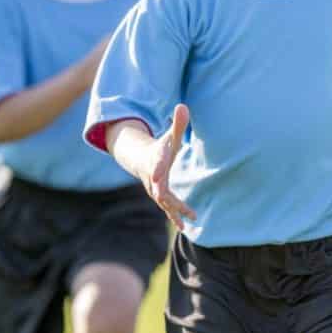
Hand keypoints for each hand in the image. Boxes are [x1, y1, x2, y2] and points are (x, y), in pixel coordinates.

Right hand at [140, 105, 197, 229]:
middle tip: (164, 199)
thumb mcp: (170, 136)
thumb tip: (183, 106)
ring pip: (164, 201)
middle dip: (161, 194)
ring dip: (174, 211)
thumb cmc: (161, 148)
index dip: (156, 170)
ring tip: (187, 221)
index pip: (155, 166)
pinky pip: (168, 208)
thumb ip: (177, 124)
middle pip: (157, 186)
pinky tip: (186, 227)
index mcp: (156, 162)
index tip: (157, 176)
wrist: (144, 160)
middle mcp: (154, 178)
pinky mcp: (161, 197)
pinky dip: (176, 216)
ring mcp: (156, 189)